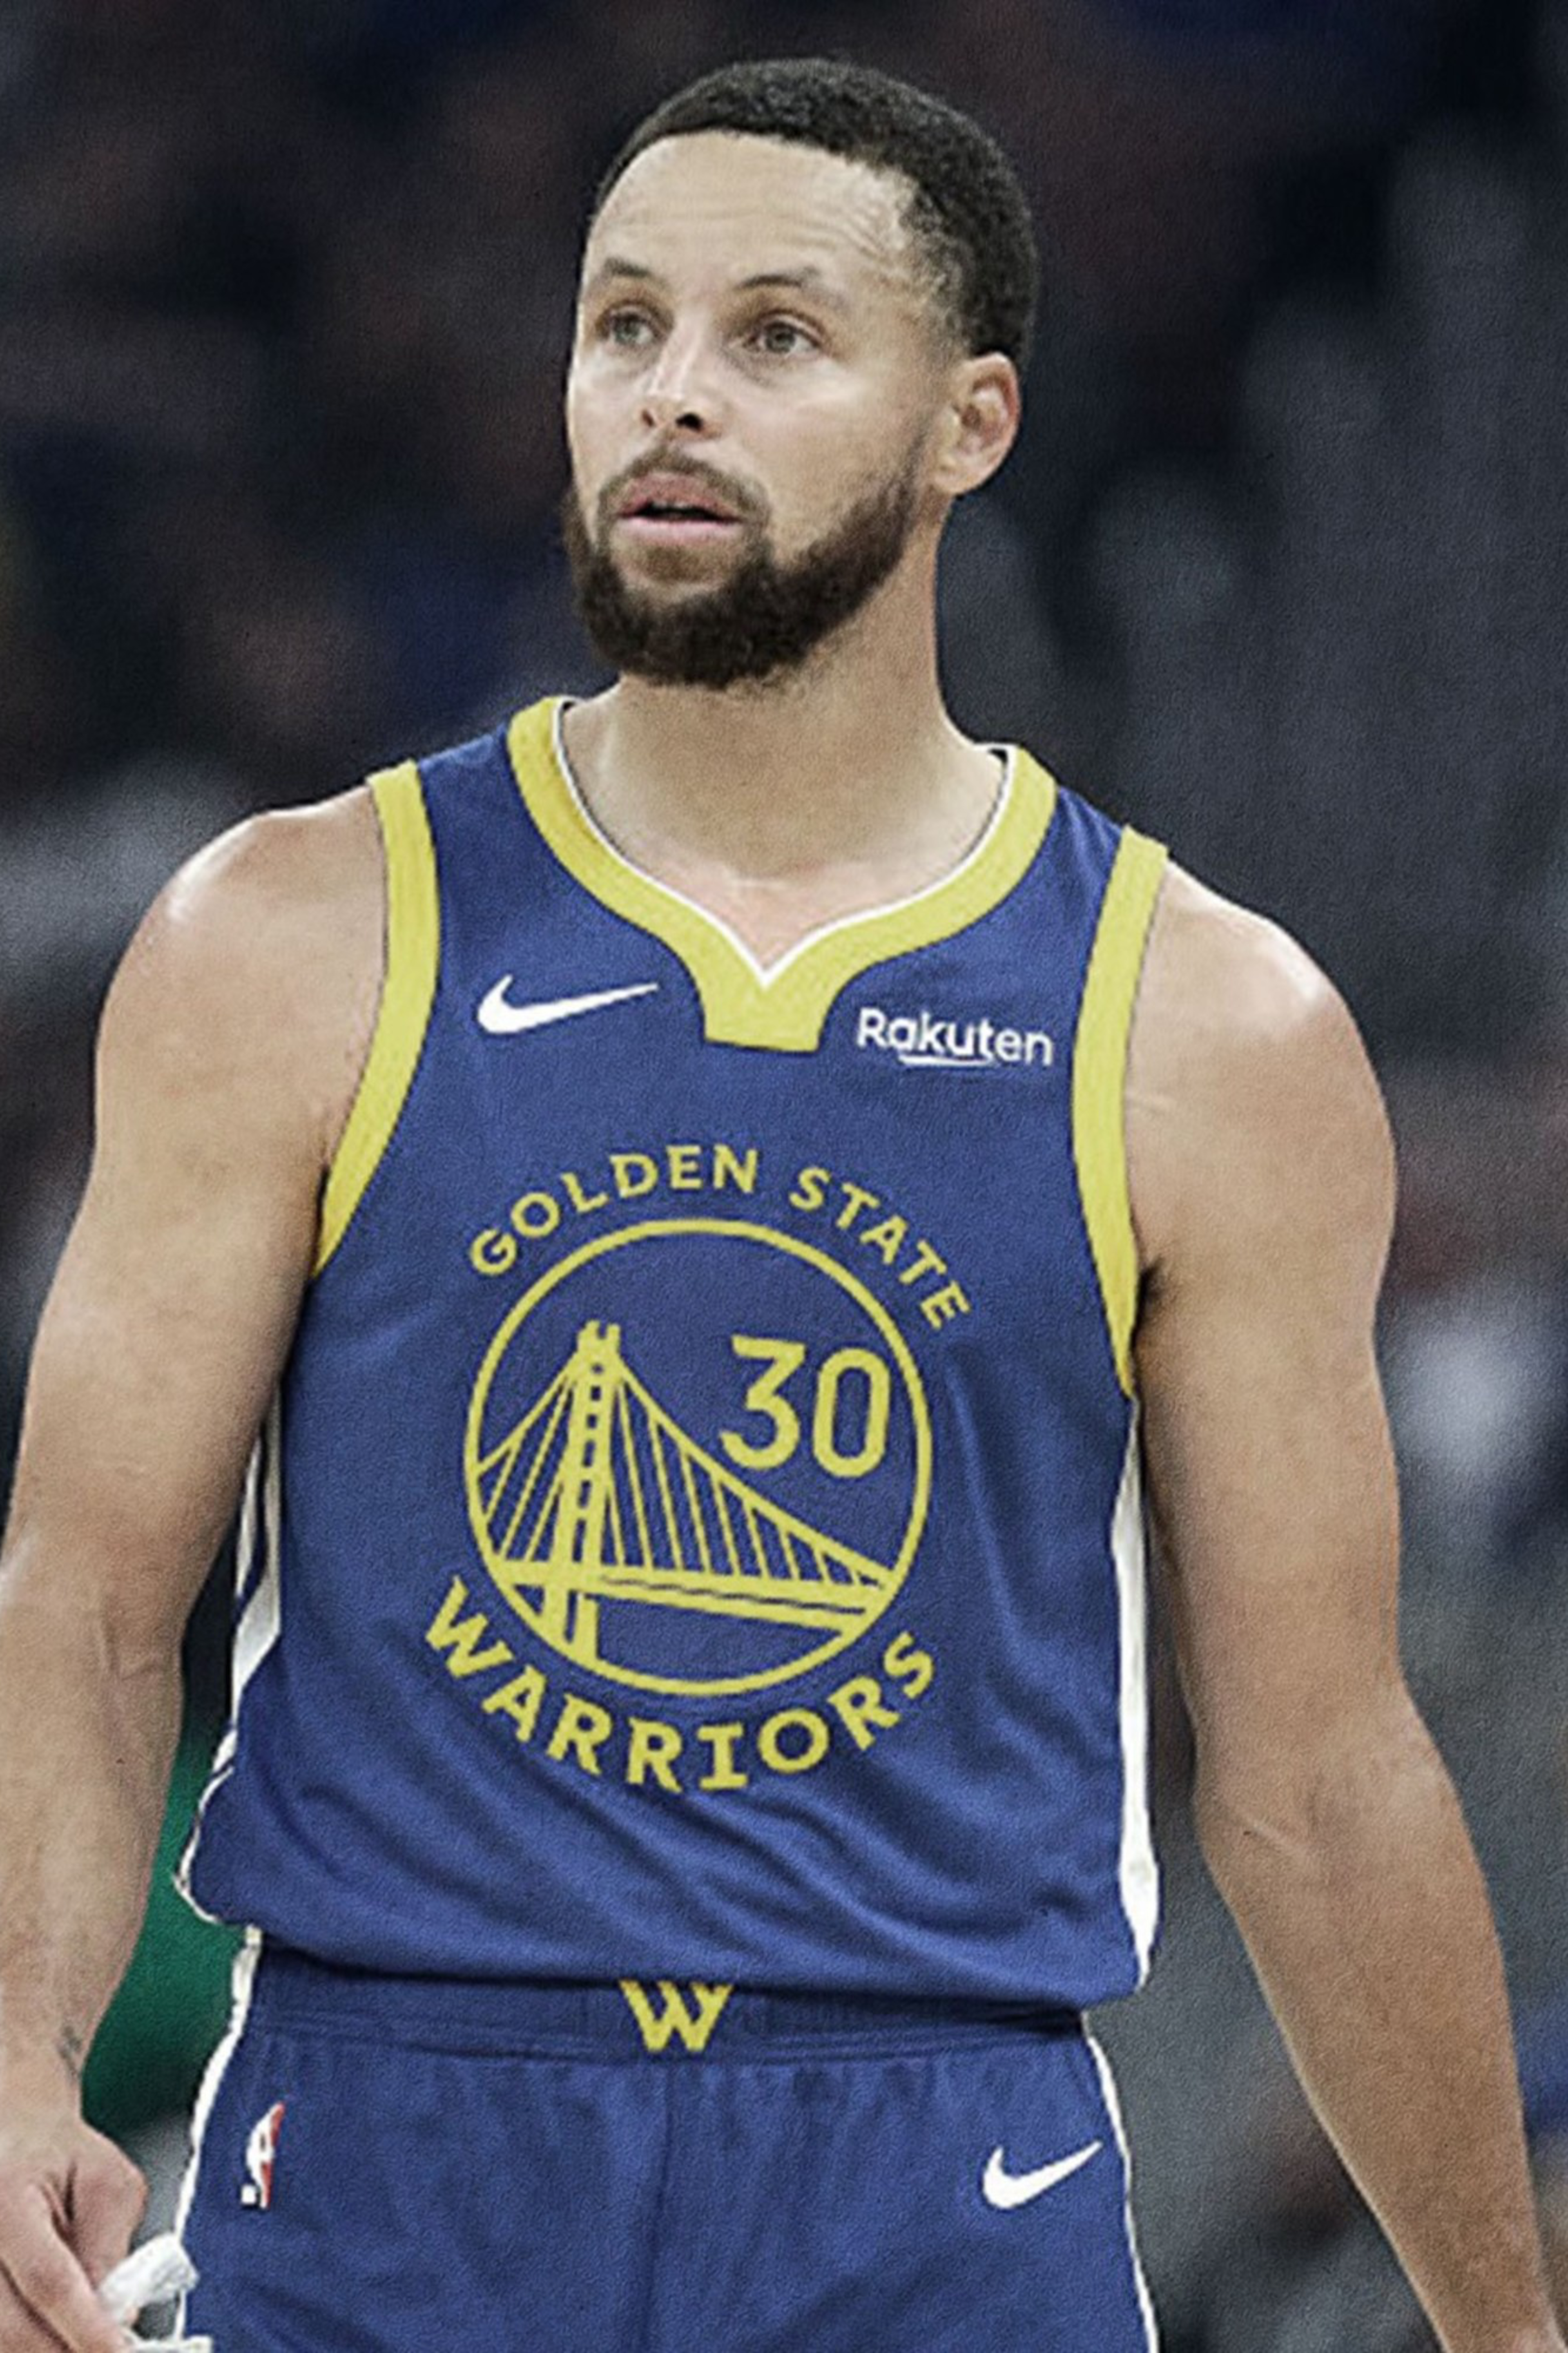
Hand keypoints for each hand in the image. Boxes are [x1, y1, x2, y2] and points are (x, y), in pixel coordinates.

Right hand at [0, 2106, 146, 2352]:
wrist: (9, 2142)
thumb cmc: (60, 2158)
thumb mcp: (107, 2182)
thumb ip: (111, 2248)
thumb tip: (118, 2318)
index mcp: (6, 2196)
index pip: (49, 2280)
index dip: (87, 2327)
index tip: (119, 2352)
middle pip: (13, 2330)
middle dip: (67, 2351)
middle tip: (110, 2350)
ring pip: (0, 2341)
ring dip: (45, 2348)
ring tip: (86, 2337)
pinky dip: (24, 2341)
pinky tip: (56, 2332)